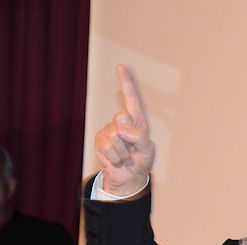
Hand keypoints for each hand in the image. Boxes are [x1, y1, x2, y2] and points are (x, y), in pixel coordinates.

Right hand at [94, 64, 154, 195]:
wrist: (128, 176)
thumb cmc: (141, 159)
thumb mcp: (147, 147)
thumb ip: (138, 136)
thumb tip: (121, 127)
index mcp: (136, 120)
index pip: (131, 98)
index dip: (126, 82)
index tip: (122, 66)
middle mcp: (121, 121)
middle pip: (122, 119)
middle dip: (130, 138)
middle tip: (133, 149)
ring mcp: (109, 130)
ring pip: (116, 138)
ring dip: (123, 152)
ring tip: (125, 156)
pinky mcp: (100, 140)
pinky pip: (108, 148)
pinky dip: (116, 158)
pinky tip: (117, 159)